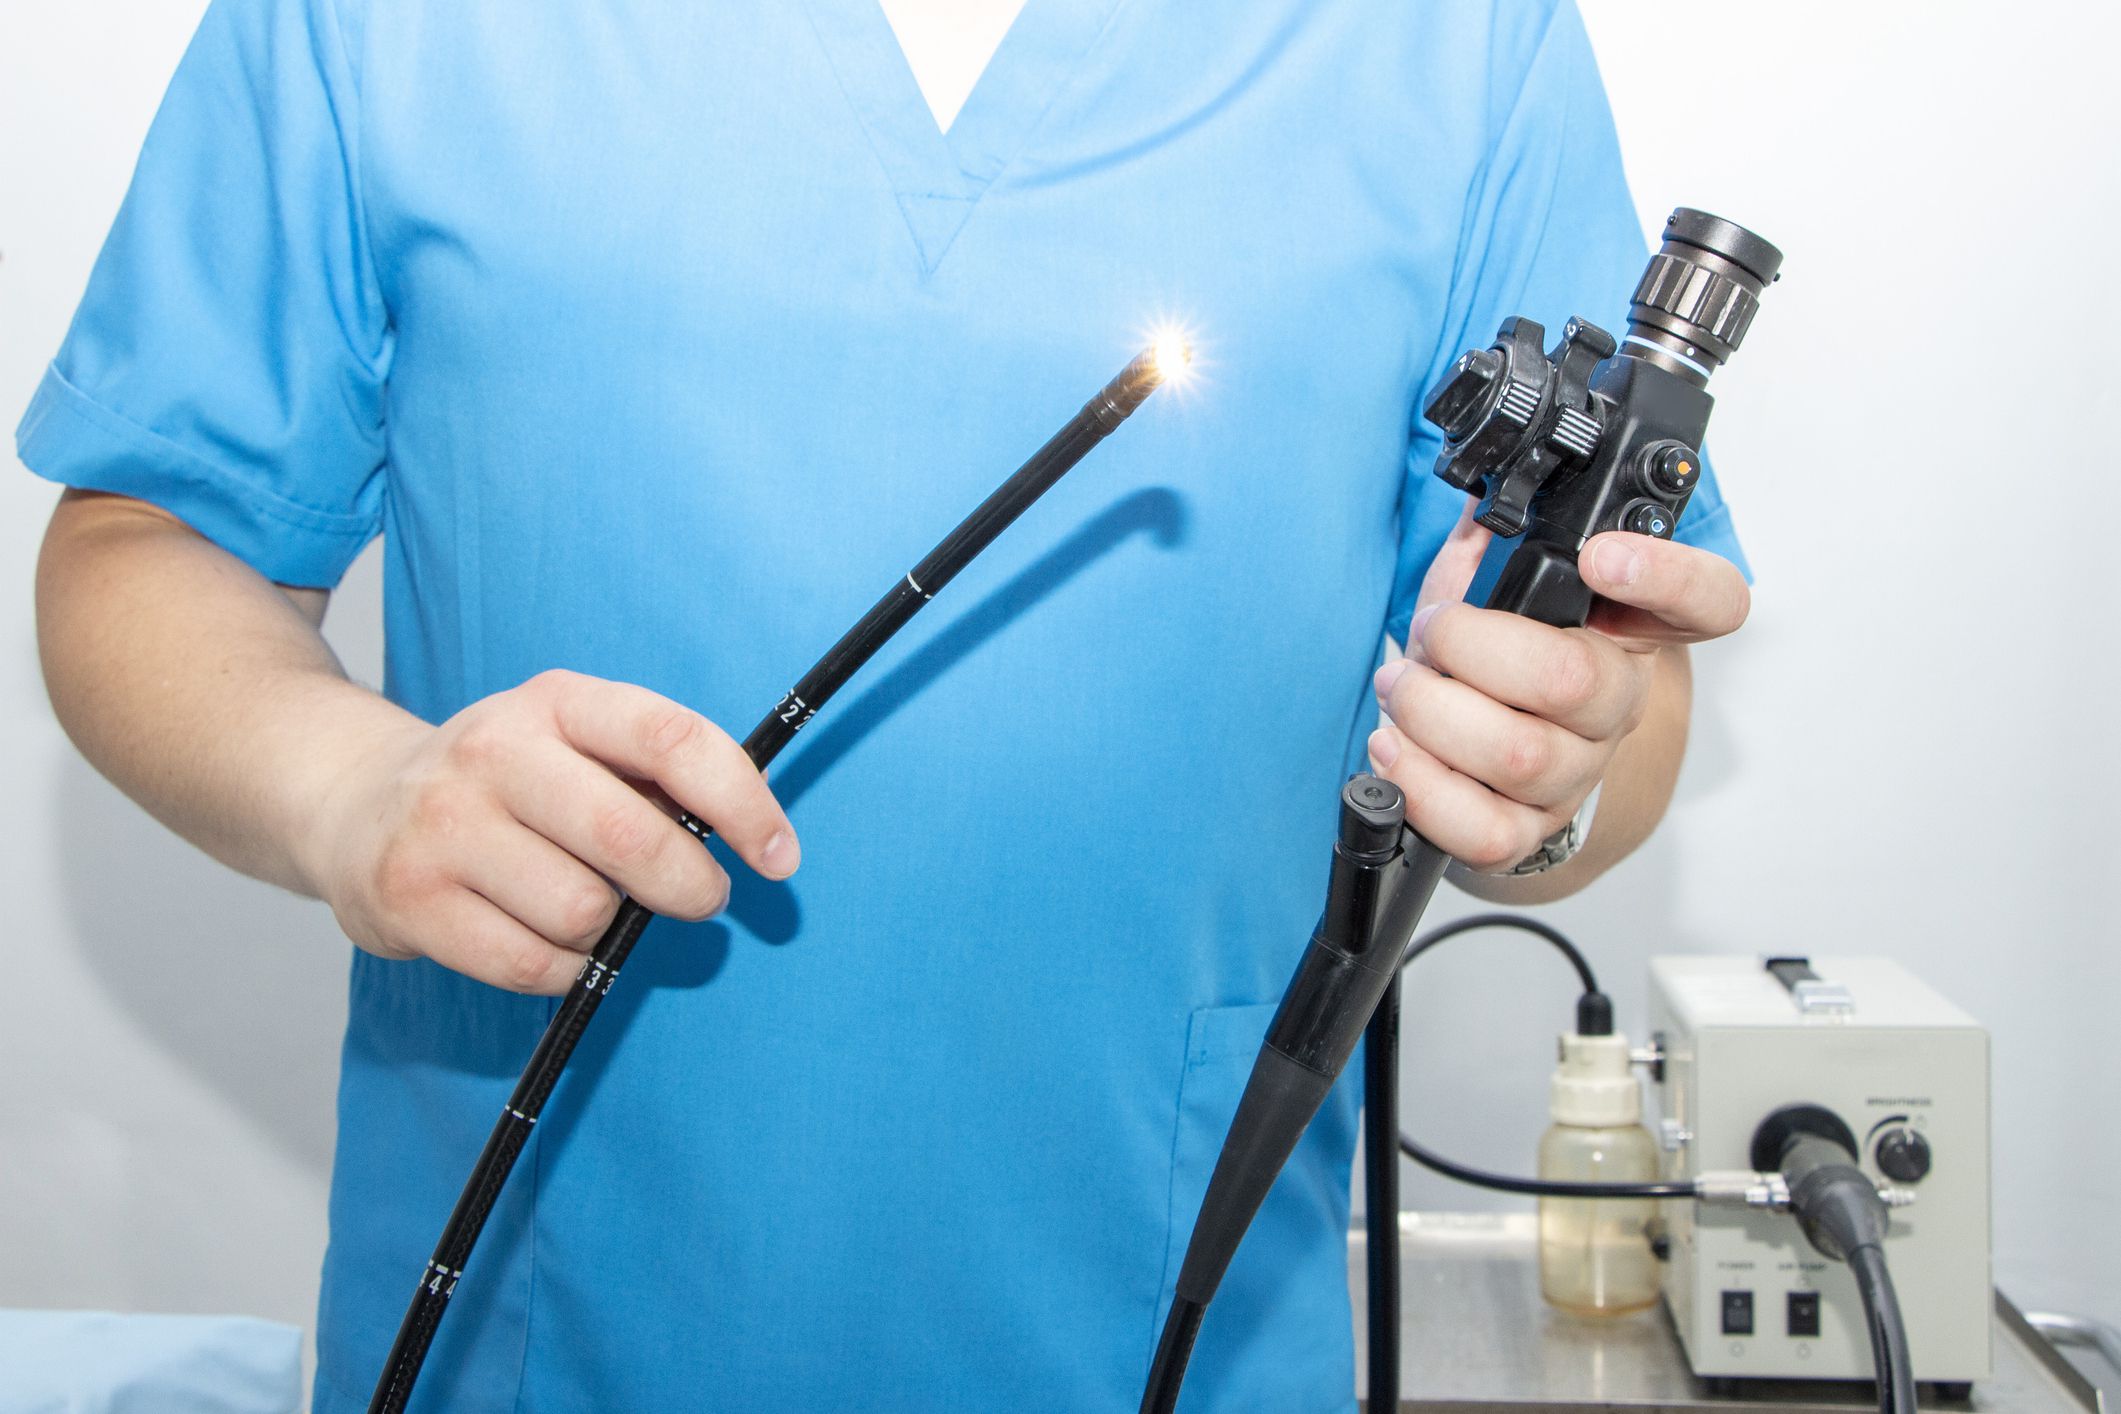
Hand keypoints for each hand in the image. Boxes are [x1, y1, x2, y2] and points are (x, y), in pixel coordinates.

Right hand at [302, 669, 797, 992]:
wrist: (353, 803)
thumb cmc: (506, 783)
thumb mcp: (575, 742)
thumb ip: (660, 774)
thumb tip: (762, 833)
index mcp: (557, 701)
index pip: (672, 740)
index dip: (742, 803)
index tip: (779, 856)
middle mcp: (494, 751)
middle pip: (631, 837)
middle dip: (690, 885)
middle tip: (701, 898)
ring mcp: (444, 826)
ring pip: (583, 911)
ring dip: (609, 929)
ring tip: (588, 906)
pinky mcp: (410, 901)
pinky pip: (532, 965)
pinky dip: (564, 969)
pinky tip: (548, 942)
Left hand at [1368, 505, 1748, 871]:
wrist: (1485, 762)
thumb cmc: (1489, 661)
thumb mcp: (1491, 587)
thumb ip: (1488, 542)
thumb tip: (1474, 492)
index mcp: (1628, 628)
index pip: (1706, 601)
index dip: (1667, 576)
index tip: (1600, 555)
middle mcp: (1617, 704)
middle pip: (1576, 680)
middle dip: (1472, 646)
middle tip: (1431, 631)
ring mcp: (1577, 774)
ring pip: (1520, 756)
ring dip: (1432, 712)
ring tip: (1399, 685)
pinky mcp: (1528, 832)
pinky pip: (1484, 828)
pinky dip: (1421, 784)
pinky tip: (1393, 747)